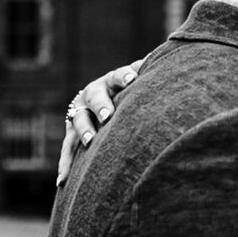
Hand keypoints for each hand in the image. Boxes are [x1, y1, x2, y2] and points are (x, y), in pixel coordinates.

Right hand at [56, 59, 142, 185]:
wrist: (101, 101)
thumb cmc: (129, 92)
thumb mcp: (137, 80)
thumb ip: (150, 73)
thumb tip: (175, 56)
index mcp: (110, 82)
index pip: (117, 77)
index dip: (124, 77)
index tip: (133, 79)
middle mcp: (91, 95)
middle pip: (94, 98)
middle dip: (101, 107)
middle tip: (108, 117)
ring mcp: (79, 113)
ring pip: (78, 121)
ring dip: (84, 131)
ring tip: (90, 142)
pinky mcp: (72, 133)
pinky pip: (68, 148)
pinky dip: (66, 164)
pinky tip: (63, 180)